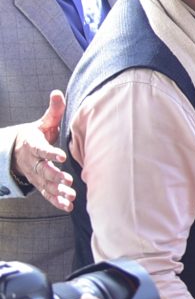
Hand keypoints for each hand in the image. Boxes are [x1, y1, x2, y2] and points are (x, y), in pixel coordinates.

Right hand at [10, 90, 75, 210]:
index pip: (41, 149)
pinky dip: (56, 201)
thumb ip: (53, 111)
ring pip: (45, 184)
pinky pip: (47, 194)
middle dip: (54, 175)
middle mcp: (33, 161)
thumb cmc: (38, 133)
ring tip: (71, 196)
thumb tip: (57, 93)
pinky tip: (68, 206)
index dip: (51, 152)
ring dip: (57, 191)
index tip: (62, 156)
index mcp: (33, 144)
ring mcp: (35, 174)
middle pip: (43, 169)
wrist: (18, 149)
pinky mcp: (40, 183)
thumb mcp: (44, 122)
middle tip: (67, 180)